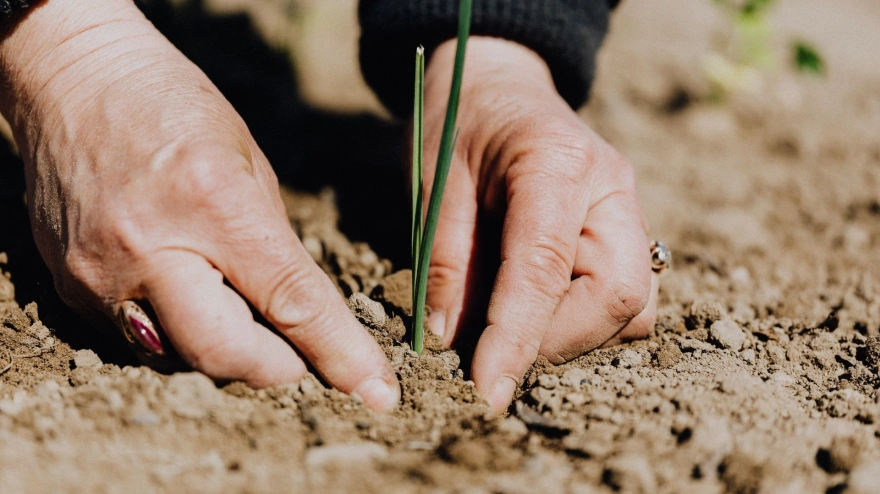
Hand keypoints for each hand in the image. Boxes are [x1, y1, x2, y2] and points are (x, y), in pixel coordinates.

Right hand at [0, 0, 398, 410]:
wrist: (74, 81)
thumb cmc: (174, 107)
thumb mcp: (249, 163)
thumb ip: (275, 245)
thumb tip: (302, 315)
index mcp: (214, 203)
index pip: (291, 302)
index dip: (340, 355)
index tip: (376, 393)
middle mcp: (151, 248)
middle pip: (227, 355)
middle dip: (277, 368)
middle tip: (297, 354)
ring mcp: (101, 274)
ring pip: (181, 358)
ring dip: (225, 350)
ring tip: (235, 306)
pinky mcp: (69, 287)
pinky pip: (138, 341)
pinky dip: (176, 332)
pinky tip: (184, 291)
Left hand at [422, 37, 657, 412]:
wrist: (498, 86)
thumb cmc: (459, 125)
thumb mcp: (433, 183)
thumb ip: (444, 259)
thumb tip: (450, 340)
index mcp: (556, 162)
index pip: (545, 268)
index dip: (516, 338)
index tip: (486, 391)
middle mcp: (611, 188)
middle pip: (619, 295)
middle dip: (557, 341)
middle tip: (495, 350)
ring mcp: (629, 210)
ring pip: (634, 306)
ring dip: (574, 335)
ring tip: (513, 325)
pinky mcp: (628, 232)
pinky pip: (627, 297)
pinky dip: (585, 321)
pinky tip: (538, 307)